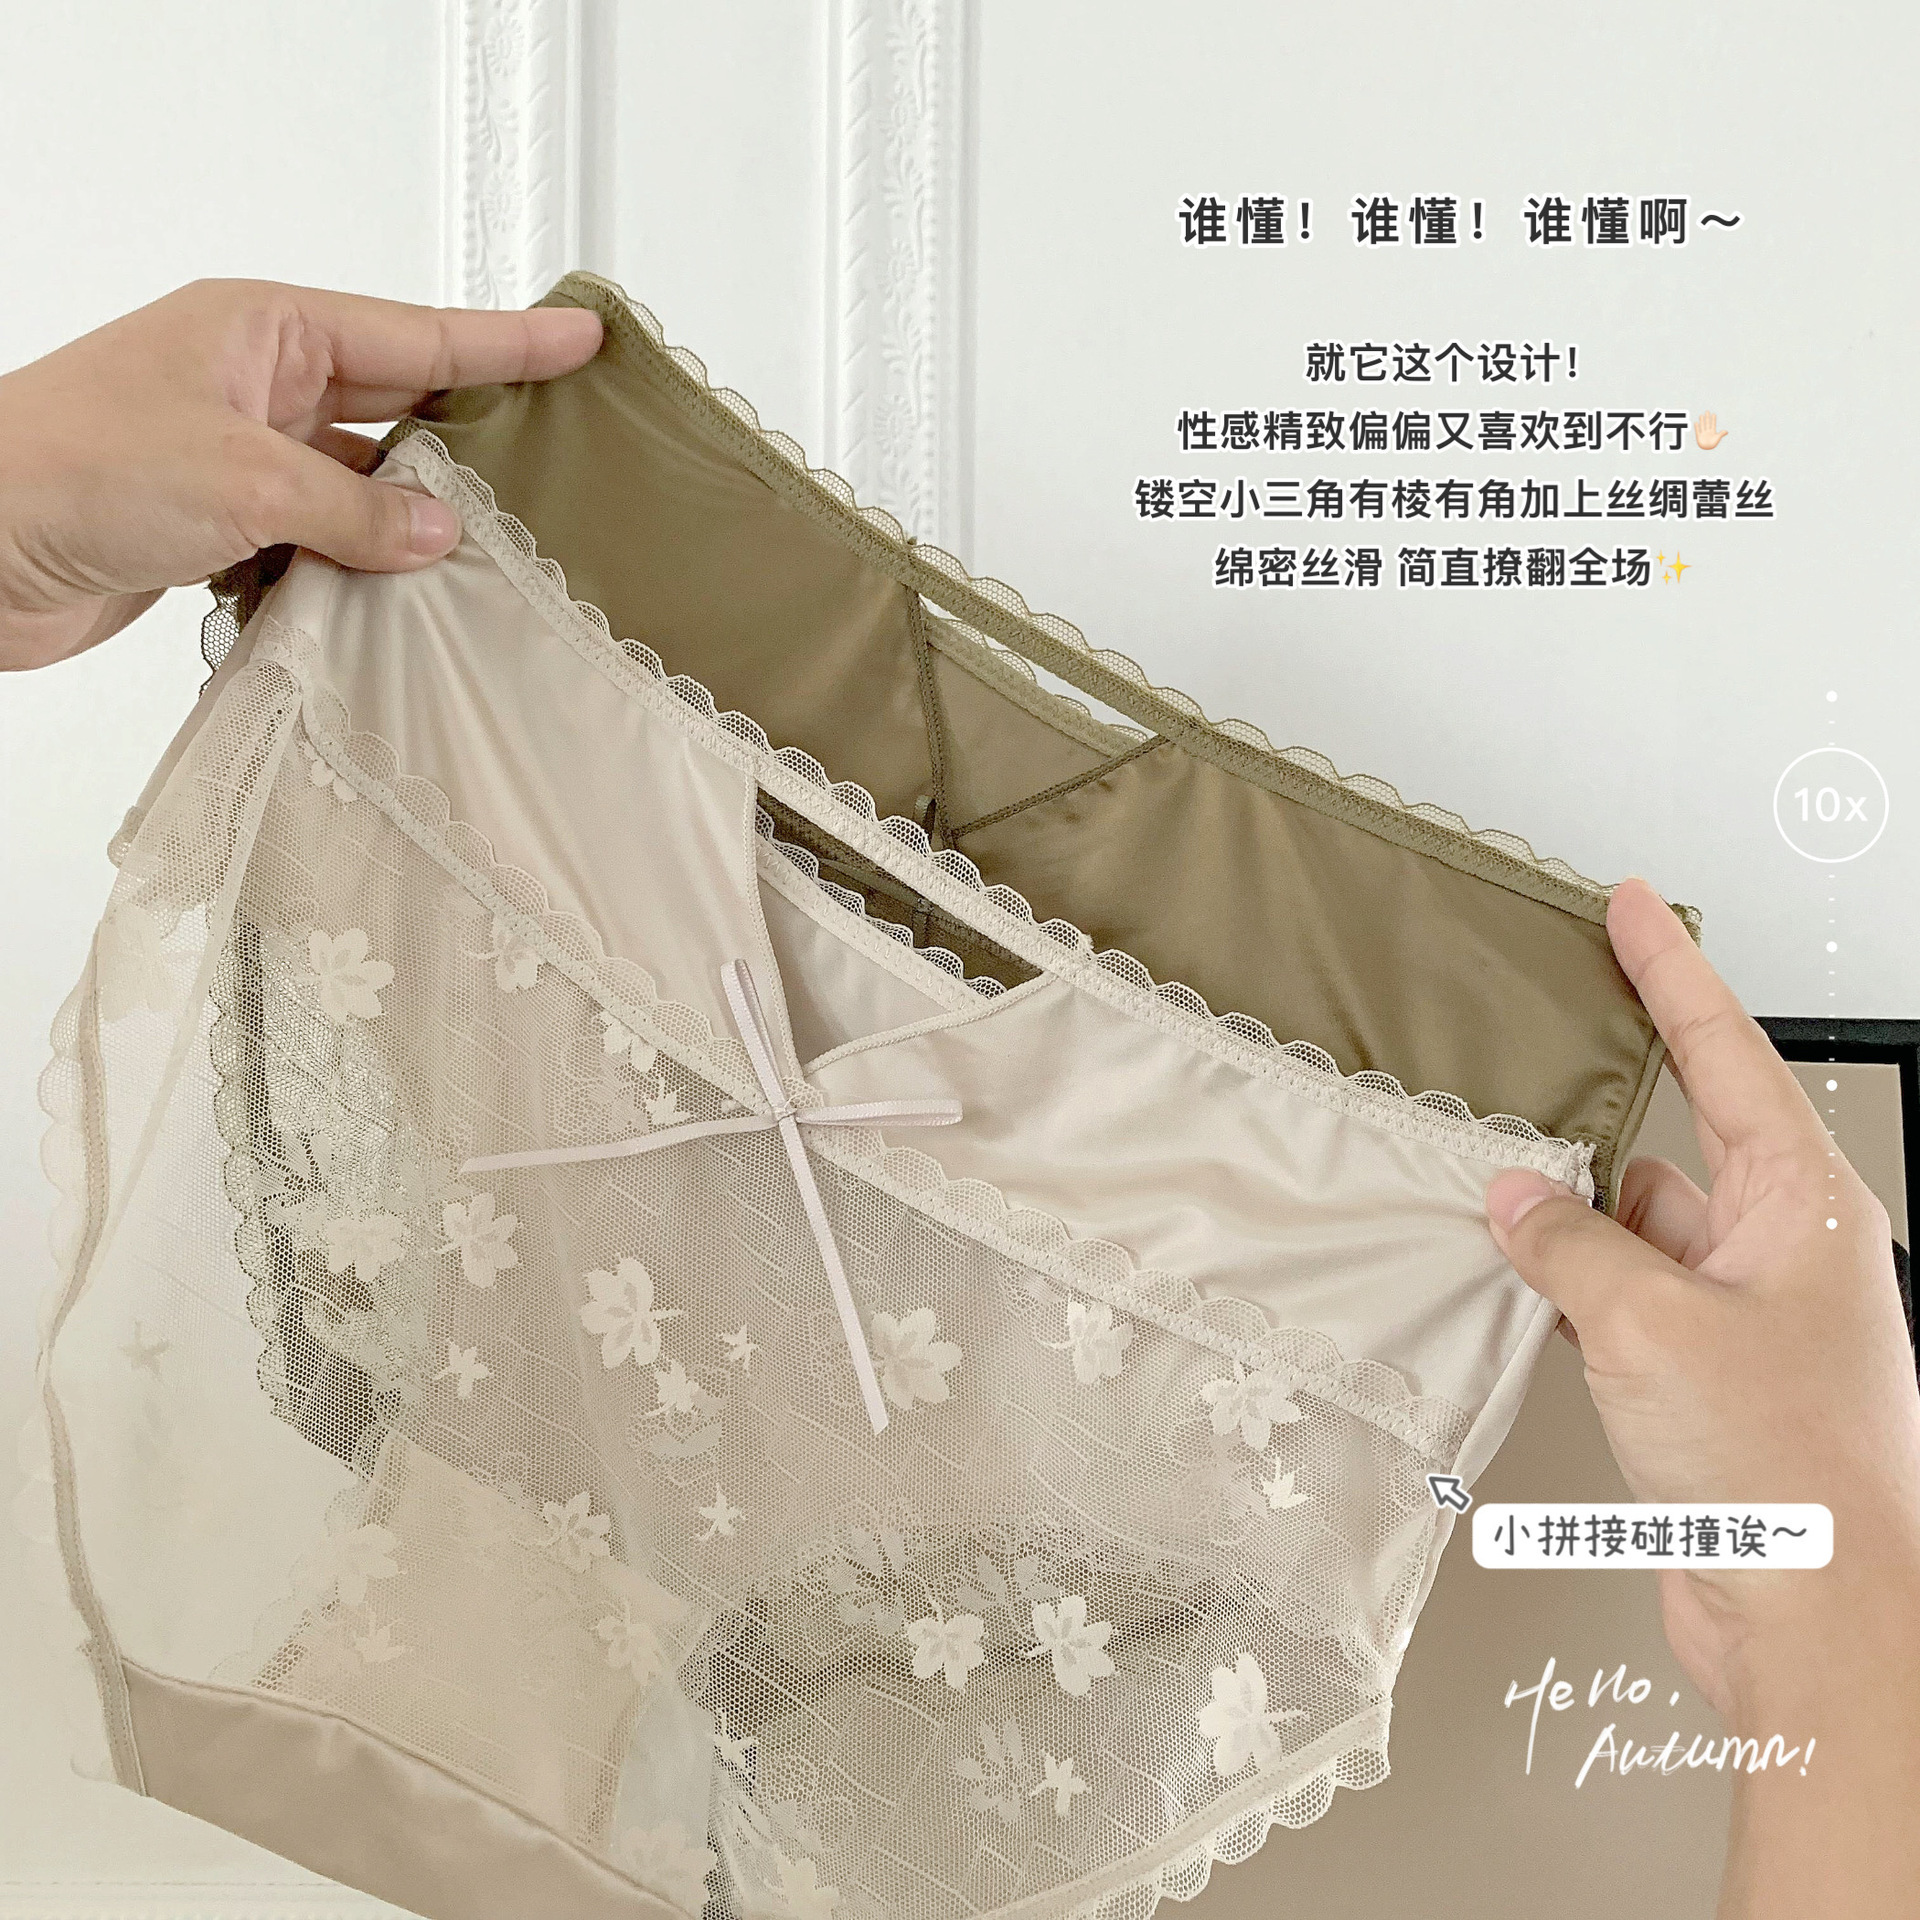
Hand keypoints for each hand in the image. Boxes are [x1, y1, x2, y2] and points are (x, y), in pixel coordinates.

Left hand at [0, 278, 601, 670]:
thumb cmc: (71, 468)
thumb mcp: (242, 479)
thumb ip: (355, 511)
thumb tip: (437, 535)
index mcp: (264, 330)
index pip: (416, 332)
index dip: (508, 341)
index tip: (582, 337)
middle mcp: (256, 385)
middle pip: (398, 405)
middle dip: (473, 436)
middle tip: (559, 453)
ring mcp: (239, 456)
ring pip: (362, 486)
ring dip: (408, 524)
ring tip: (488, 554)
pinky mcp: (219, 524)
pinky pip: (320, 541)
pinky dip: (356, 570)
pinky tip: (398, 598)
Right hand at [1487, 878, 1919, 1915]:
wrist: (1815, 1620)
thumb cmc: (1785, 1470)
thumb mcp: (1651, 1325)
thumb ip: (1570, 1246)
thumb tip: (1517, 1200)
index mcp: (1807, 1206)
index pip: (1728, 1054)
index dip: (1672, 970)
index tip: (1633, 906)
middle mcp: (1788, 1251)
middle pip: (1679, 1138)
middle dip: (1599, 1112)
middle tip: (1528, 1063)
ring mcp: (1749, 1317)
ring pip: (1641, 1227)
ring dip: (1573, 1224)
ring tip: (1497, 1210)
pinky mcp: (1710, 1378)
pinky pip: (1627, 1299)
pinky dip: (1574, 1289)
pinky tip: (1521, 1291)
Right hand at [1694, 408, 1729, 449]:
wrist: (1707, 449)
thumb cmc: (1713, 444)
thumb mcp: (1718, 438)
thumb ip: (1721, 434)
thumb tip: (1727, 431)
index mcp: (1712, 431)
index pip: (1713, 424)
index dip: (1713, 419)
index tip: (1713, 414)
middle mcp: (1707, 431)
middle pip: (1707, 423)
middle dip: (1707, 417)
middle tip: (1707, 411)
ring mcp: (1703, 433)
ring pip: (1702, 425)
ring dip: (1702, 421)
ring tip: (1701, 415)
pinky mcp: (1699, 436)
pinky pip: (1697, 430)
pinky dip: (1697, 427)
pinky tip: (1696, 423)